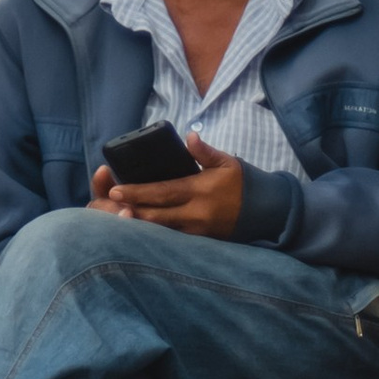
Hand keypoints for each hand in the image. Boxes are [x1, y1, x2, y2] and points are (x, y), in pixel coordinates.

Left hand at [91, 133, 243, 237]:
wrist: (269, 212)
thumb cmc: (246, 183)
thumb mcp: (228, 163)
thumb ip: (205, 152)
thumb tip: (189, 136)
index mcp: (200, 191)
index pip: (162, 192)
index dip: (137, 192)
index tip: (117, 190)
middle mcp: (197, 214)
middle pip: (156, 215)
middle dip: (131, 211)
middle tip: (109, 206)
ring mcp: (198, 231)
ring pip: (162, 231)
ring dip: (140, 225)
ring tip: (119, 218)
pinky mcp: (202, 241)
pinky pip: (173, 239)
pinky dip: (156, 235)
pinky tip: (141, 231)